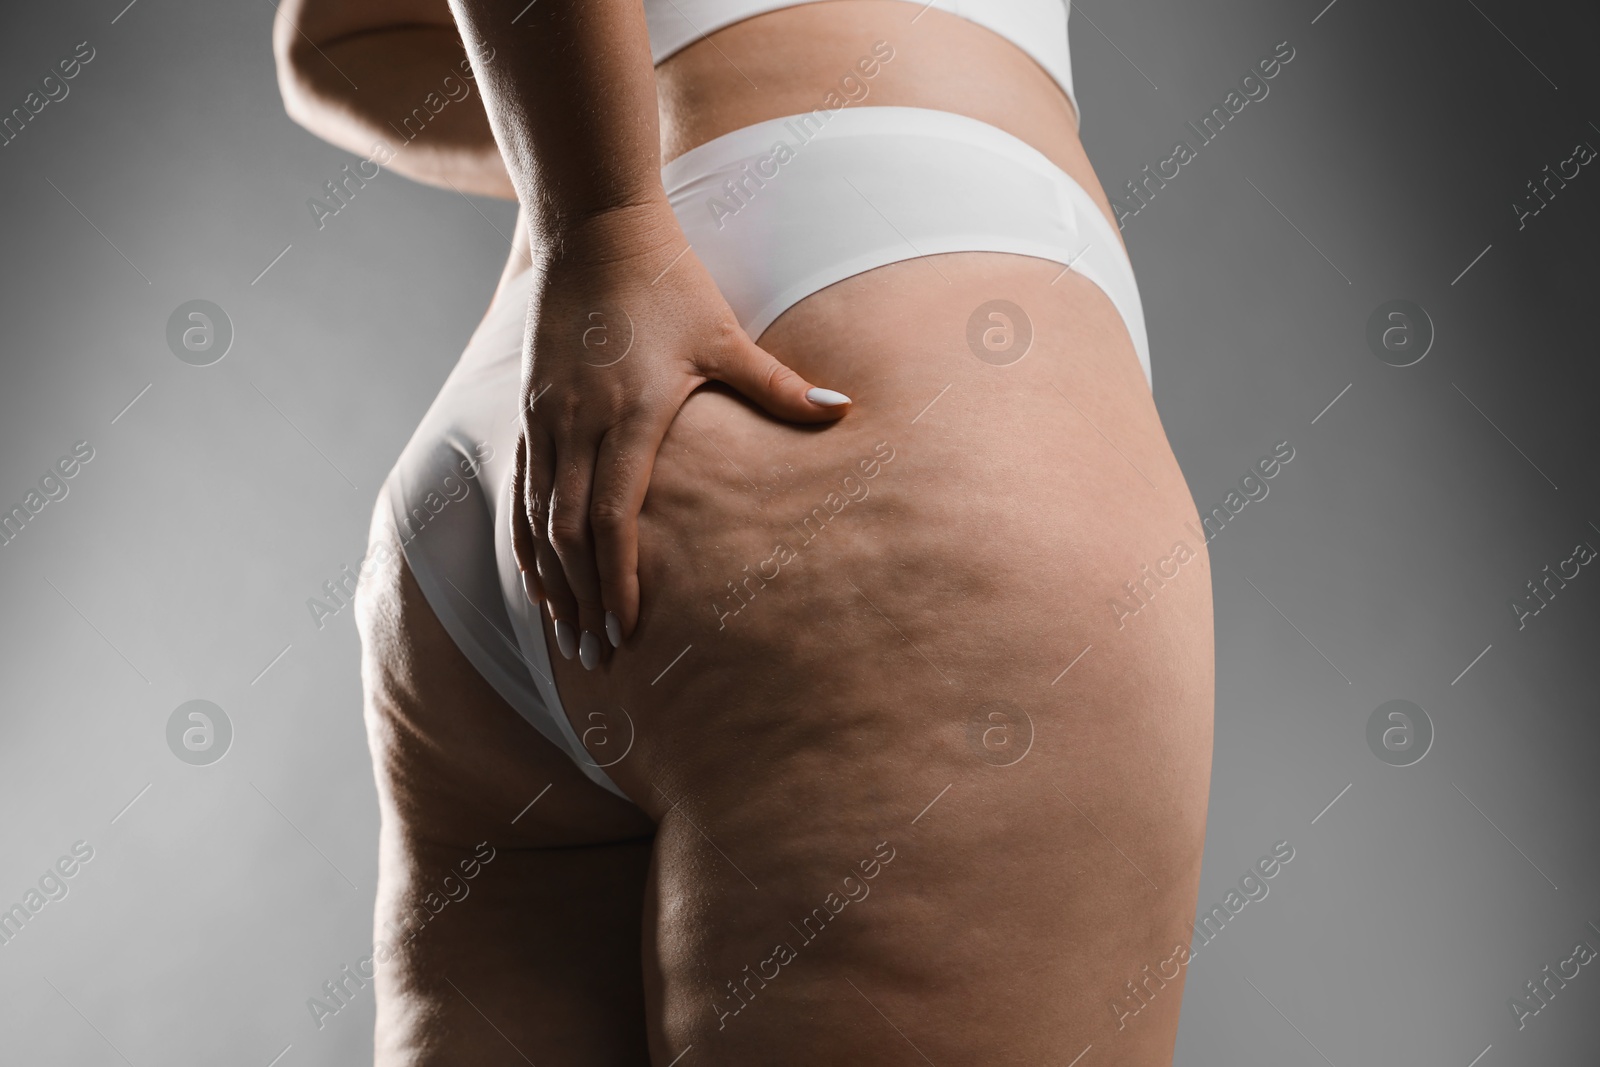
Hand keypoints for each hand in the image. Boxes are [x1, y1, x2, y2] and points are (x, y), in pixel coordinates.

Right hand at [509, 199, 851, 668]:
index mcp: (631, 413)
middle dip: (583, 600)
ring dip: (550, 581)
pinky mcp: (528, 409)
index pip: (616, 518)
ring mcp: (546, 417)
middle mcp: (578, 423)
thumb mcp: (725, 335)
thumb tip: (846, 411)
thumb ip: (779, 387)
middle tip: (597, 657)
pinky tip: (537, 576)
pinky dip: (525, 539)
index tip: (627, 629)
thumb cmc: (668, 283)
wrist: (593, 229)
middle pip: (570, 533)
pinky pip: (520, 489)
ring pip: (537, 518)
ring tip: (566, 634)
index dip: (618, 579)